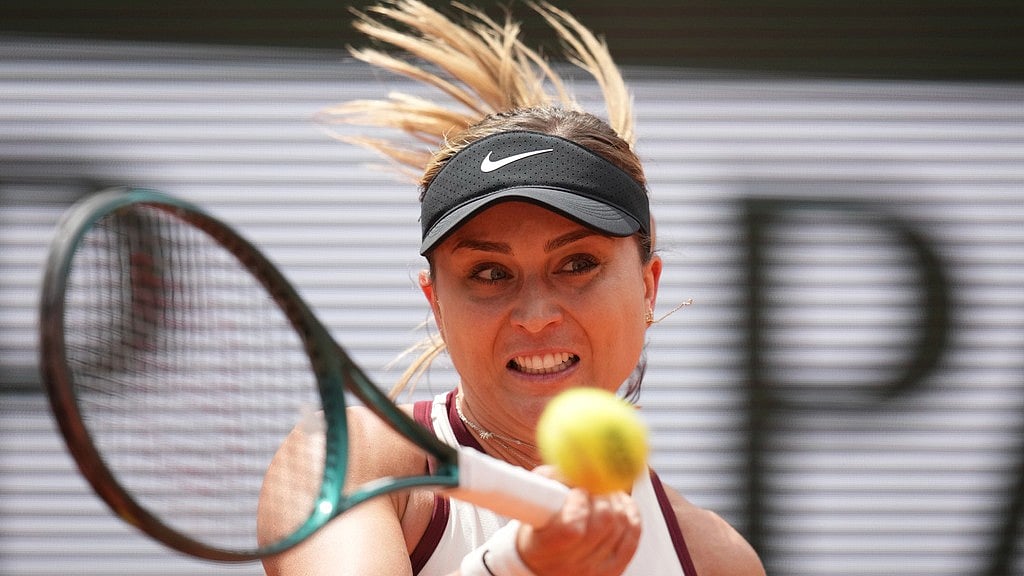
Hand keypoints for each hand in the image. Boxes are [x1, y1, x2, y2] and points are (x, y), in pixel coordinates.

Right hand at [516, 484, 640, 575]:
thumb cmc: (535, 527)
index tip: (576, 488)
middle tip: (595, 482)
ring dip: (615, 499)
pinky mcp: (616, 567)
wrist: (543, 565)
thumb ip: (548, 480)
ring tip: (602, 491)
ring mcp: (596, 569)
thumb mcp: (530, 502)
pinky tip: (618, 502)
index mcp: (544, 549)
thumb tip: (569, 462)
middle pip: (604, 521)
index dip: (579, 502)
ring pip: (621, 523)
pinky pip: (634, 533)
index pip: (572, 528)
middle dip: (601, 495)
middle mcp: (572, 565)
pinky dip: (630, 511)